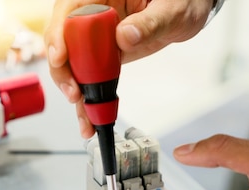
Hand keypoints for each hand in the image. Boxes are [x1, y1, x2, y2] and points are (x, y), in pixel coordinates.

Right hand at [45, 0, 213, 137]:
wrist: (189, 9)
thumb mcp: (172, 8)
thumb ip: (150, 22)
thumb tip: (125, 36)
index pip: (68, 10)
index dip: (59, 35)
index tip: (61, 57)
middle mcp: (94, 14)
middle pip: (63, 42)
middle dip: (64, 71)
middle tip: (75, 93)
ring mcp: (96, 38)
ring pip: (73, 65)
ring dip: (76, 92)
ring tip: (86, 117)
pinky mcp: (102, 57)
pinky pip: (90, 78)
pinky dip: (91, 101)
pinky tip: (92, 119)